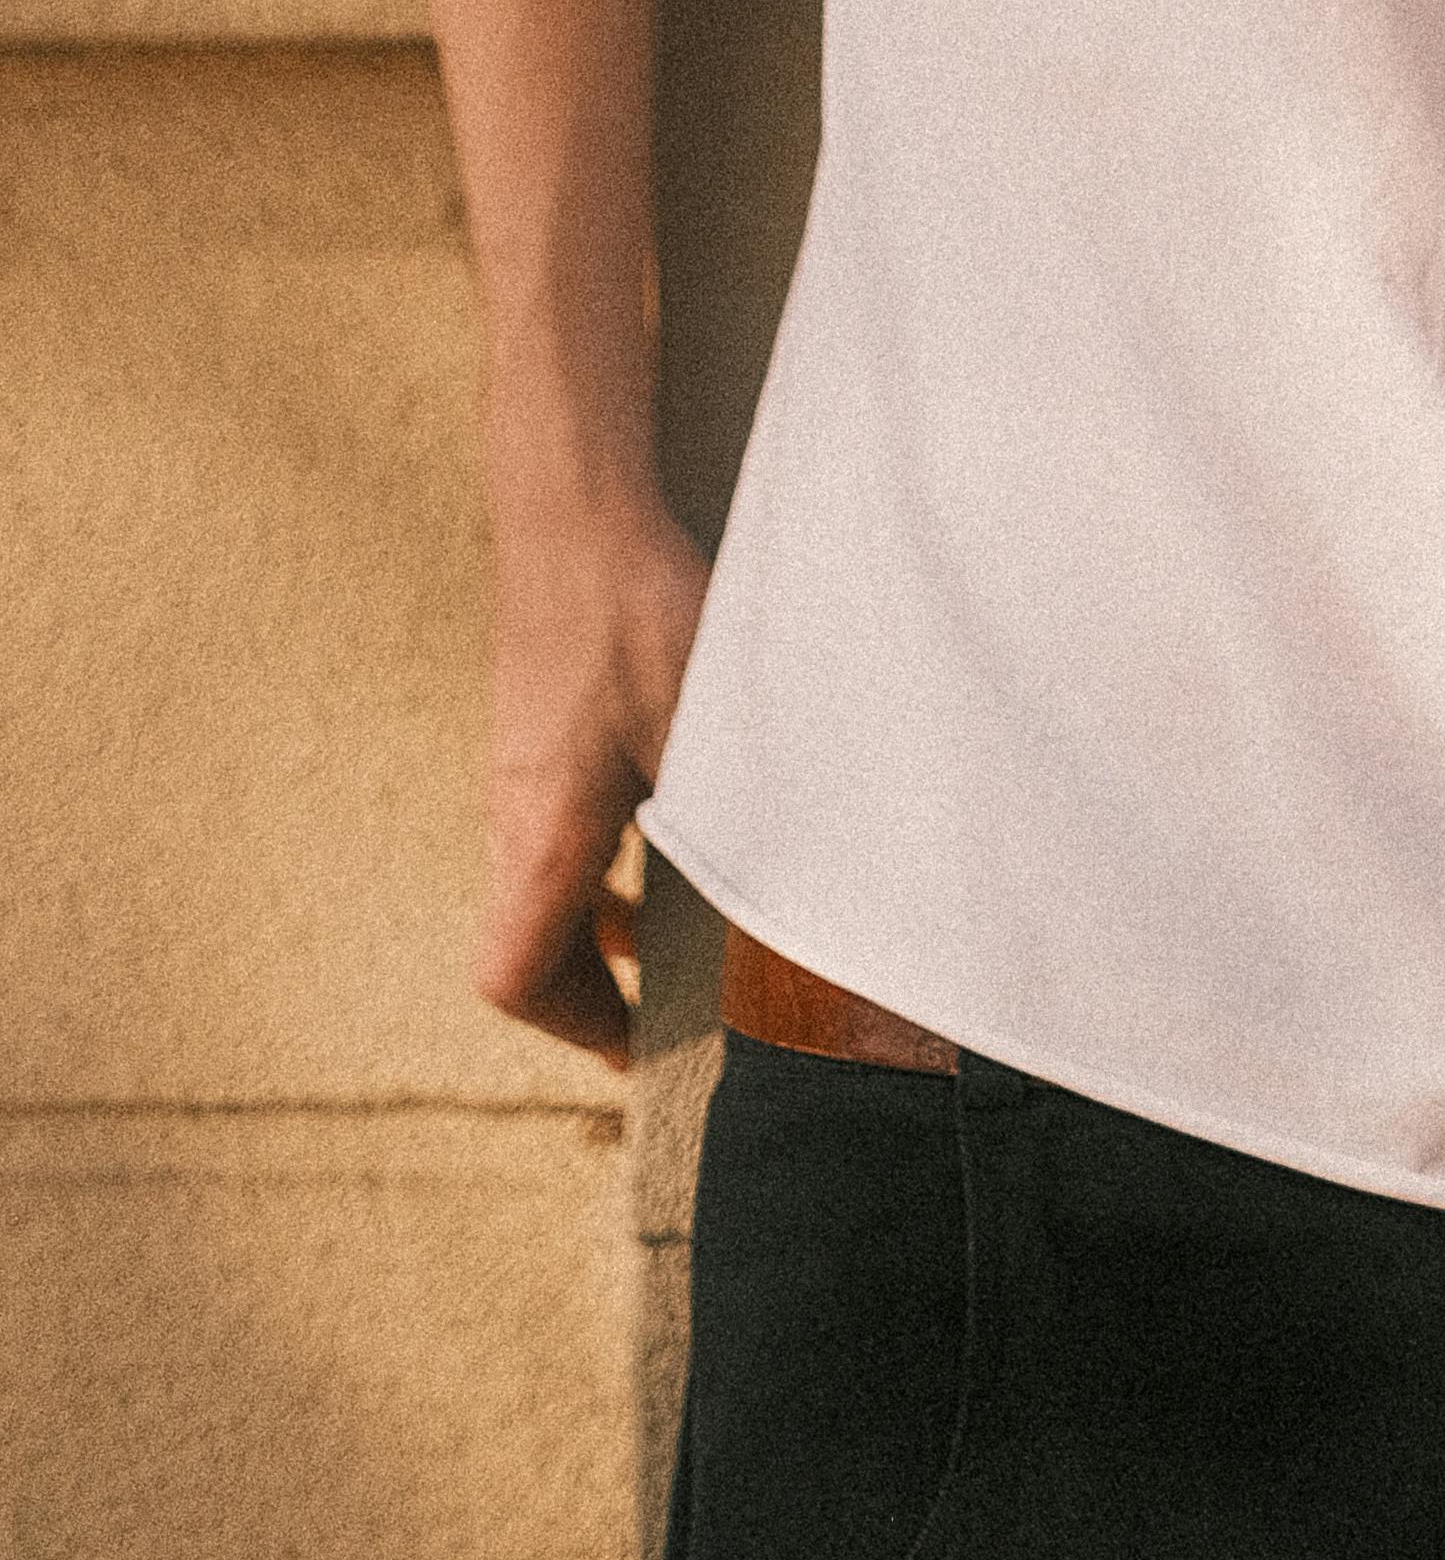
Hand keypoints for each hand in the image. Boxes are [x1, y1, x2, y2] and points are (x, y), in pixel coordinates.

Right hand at [479, 501, 709, 1064]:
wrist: (572, 512)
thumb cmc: (634, 618)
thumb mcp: (709, 728)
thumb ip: (743, 813)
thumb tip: (815, 877)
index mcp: (544, 836)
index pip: (515, 976)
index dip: (574, 1028)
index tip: (636, 1047)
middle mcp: (514, 814)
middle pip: (526, 939)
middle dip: (592, 987)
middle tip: (669, 1004)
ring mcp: (520, 770)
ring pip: (540, 882)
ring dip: (598, 920)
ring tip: (674, 936)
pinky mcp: (537, 727)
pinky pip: (553, 829)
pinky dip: (600, 860)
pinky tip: (667, 827)